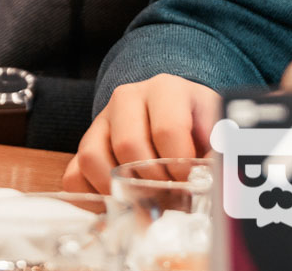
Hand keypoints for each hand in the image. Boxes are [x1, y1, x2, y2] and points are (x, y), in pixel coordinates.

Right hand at [62, 75, 219, 193]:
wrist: (178, 114)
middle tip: (167, 193)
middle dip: (150, 180)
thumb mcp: (215, 129)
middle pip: (127, 145)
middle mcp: (128, 97)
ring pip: (92, 158)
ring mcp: (102, 120)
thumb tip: (218, 181)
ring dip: (118, 190)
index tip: (189, 178)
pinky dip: (92, 198)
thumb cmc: (196, 124)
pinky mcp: (86, 144)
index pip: (167, 129)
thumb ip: (218, 151)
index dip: (179, 164)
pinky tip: (118, 202)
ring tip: (142, 198)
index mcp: (166, 89)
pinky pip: (73, 176)